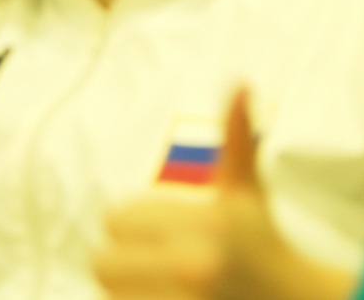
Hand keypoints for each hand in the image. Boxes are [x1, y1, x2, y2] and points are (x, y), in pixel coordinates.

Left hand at [93, 89, 353, 299]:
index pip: (116, 217)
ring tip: (158, 284)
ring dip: (127, 289)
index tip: (160, 233)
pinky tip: (161, 296)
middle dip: (123, 261)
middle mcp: (194, 268)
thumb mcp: (247, 194)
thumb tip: (240, 84)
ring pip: (108, 293)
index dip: (133, 224)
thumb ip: (235, 142)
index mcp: (207, 225)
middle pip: (101, 262)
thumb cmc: (261, 246)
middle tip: (150, 263)